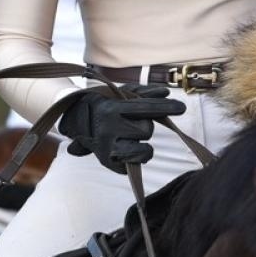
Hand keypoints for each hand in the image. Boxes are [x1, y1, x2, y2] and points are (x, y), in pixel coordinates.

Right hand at [57, 85, 186, 173]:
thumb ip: (143, 93)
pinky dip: (135, 158)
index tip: (182, 107)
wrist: (73, 118)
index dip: (165, 107)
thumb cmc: (103, 103)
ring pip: (144, 150)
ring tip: (131, 138)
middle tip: (132, 123)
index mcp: (111, 109)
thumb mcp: (119, 93)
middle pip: (146, 130)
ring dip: (143, 144)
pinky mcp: (108, 162)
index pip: (144, 108)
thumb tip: (165, 91)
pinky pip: (135, 165)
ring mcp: (107, 148)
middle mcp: (109, 128)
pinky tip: (126, 148)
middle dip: (144, 126)